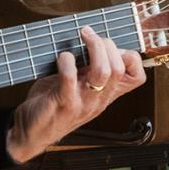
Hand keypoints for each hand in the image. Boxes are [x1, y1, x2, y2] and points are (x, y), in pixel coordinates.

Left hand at [5, 27, 145, 162]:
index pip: (137, 78)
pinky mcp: (63, 103)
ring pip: (102, 72)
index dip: (132, 57)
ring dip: (93, 48)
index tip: (112, 45)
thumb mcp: (80, 87)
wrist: (31, 134)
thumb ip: (89, 69)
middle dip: (106, 44)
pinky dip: (67, 61)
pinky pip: (70, 78)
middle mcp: (99, 99)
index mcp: (106, 94)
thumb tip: (95, 40)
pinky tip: (62, 57)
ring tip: (83, 36)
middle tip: (90, 35)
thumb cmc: (53, 106)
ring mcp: (83, 102)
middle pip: (119, 69)